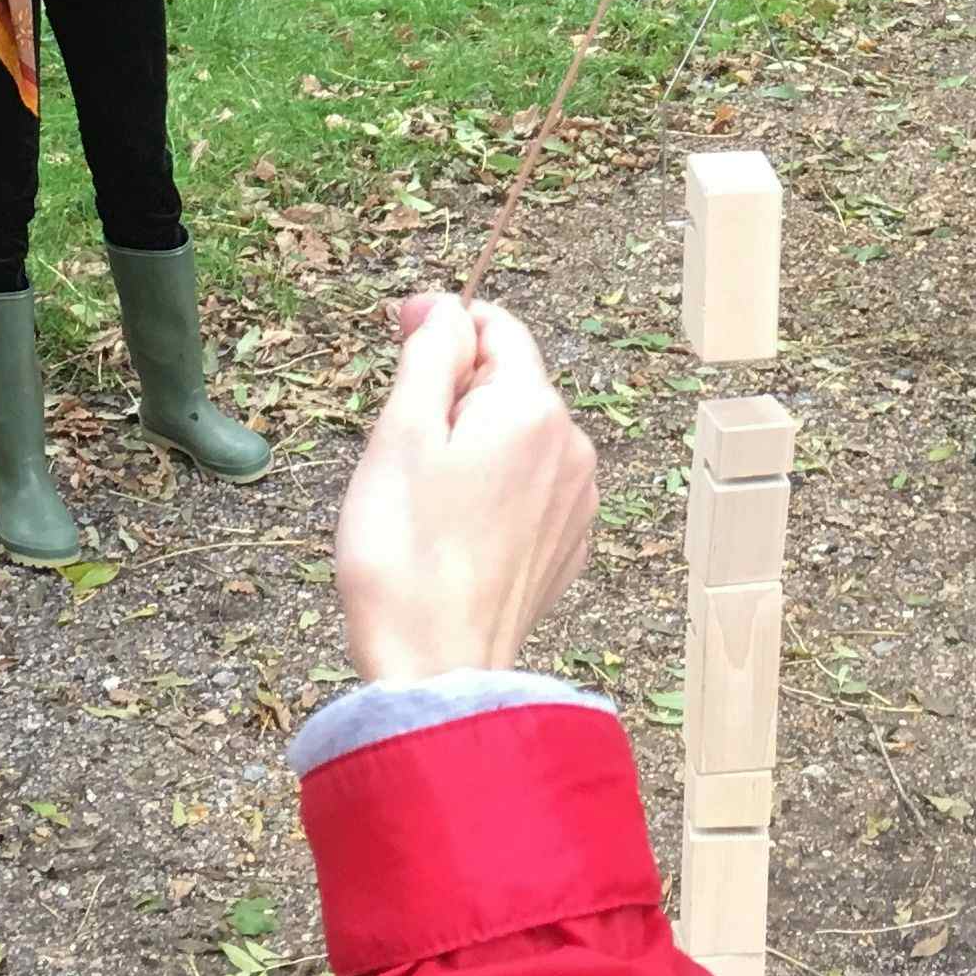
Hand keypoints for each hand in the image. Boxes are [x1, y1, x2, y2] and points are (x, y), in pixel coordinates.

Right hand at [333, 295, 598, 685]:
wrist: (434, 669)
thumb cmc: (406, 554)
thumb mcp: (400, 434)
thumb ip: (429, 355)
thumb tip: (443, 307)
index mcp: (534, 410)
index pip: (497, 328)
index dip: (444, 326)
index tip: (398, 336)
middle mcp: (573, 448)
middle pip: (510, 383)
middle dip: (455, 395)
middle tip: (400, 446)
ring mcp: (577, 502)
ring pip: (519, 438)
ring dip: (473, 445)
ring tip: (424, 498)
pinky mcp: (567, 547)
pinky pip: (529, 489)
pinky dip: (493, 491)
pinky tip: (453, 532)